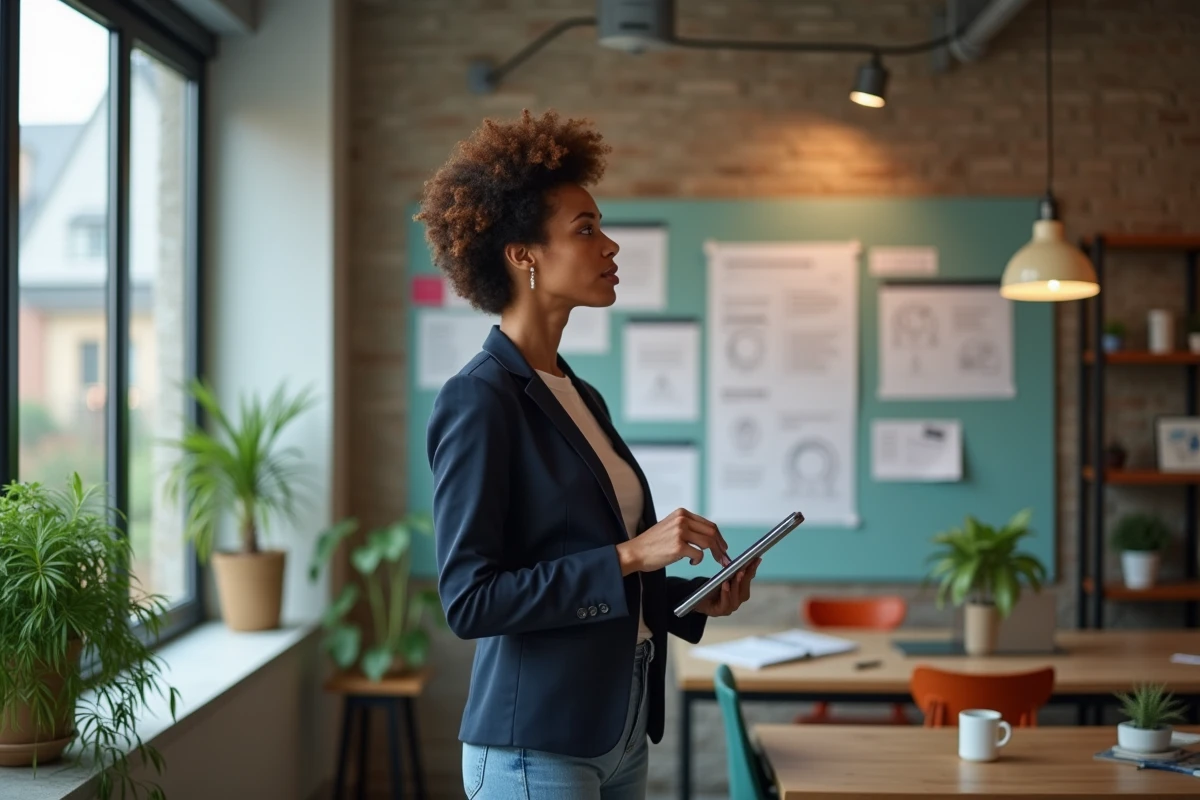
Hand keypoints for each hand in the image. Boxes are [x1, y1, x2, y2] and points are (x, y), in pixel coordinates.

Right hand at [615, 508, 730, 574]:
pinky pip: (699, 554)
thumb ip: (687, 527)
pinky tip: (691, 562)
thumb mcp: (670, 527)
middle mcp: (682, 520)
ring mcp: (680, 533)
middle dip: (721, 546)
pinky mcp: (678, 547)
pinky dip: (698, 560)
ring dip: (715, 554)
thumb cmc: (652, 543)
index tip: (723, 546)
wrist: (635, 552)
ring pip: (708, 542)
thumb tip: (709, 537)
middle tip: (724, 557)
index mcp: (681, 513)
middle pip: (711, 532)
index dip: (719, 537)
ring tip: (714, 561)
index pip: (708, 524)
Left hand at [694, 558, 759, 616]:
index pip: (748, 580)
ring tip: (738, 574)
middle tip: (745, 567)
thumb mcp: (723, 577)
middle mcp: (738, 600)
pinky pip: (725, 603)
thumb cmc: (712, 588)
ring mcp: (730, 607)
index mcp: (741, 591)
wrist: (698, 601)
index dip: (752, 570)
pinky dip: (726, 593)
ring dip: (737, 585)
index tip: (756, 559)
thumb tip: (743, 561)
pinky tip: (725, 584)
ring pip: (736, 597)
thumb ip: (733, 572)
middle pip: (744, 589)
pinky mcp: (720, 611)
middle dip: (745, 578)